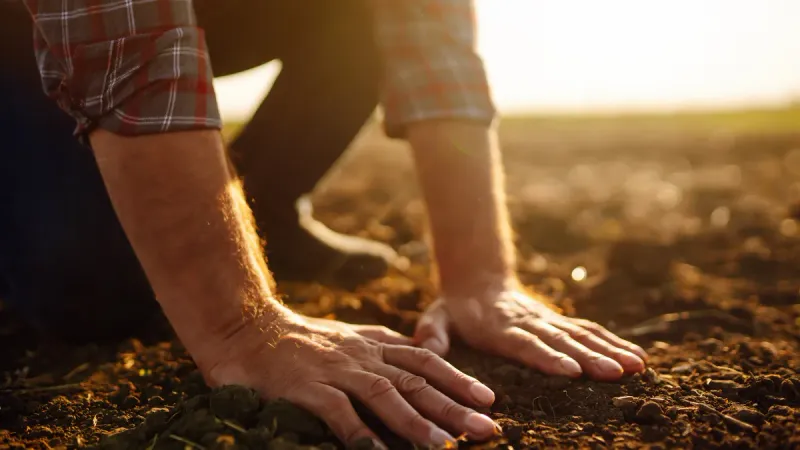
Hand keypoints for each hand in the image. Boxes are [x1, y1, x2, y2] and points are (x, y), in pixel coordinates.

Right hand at [200, 312, 499, 447]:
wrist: (246, 326)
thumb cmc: (297, 339)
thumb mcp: (348, 337)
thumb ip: (381, 347)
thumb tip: (418, 358)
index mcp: (372, 343)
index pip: (425, 359)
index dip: (458, 379)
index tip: (488, 398)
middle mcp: (361, 355)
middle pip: (416, 380)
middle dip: (454, 406)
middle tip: (486, 428)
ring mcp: (335, 370)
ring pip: (385, 395)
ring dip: (416, 422)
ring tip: (444, 446)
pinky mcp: (307, 386)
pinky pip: (339, 413)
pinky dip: (360, 434)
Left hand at [414, 286, 647, 380]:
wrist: (477, 281)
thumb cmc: (455, 309)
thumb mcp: (436, 317)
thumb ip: (433, 332)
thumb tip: (428, 346)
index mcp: (500, 327)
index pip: (525, 344)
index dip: (547, 357)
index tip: (570, 371)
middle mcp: (529, 323)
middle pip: (561, 341)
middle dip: (589, 357)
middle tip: (614, 373)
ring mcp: (547, 321)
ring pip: (581, 335)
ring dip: (609, 351)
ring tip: (635, 367)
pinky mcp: (558, 321)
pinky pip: (589, 331)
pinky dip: (613, 343)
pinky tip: (636, 357)